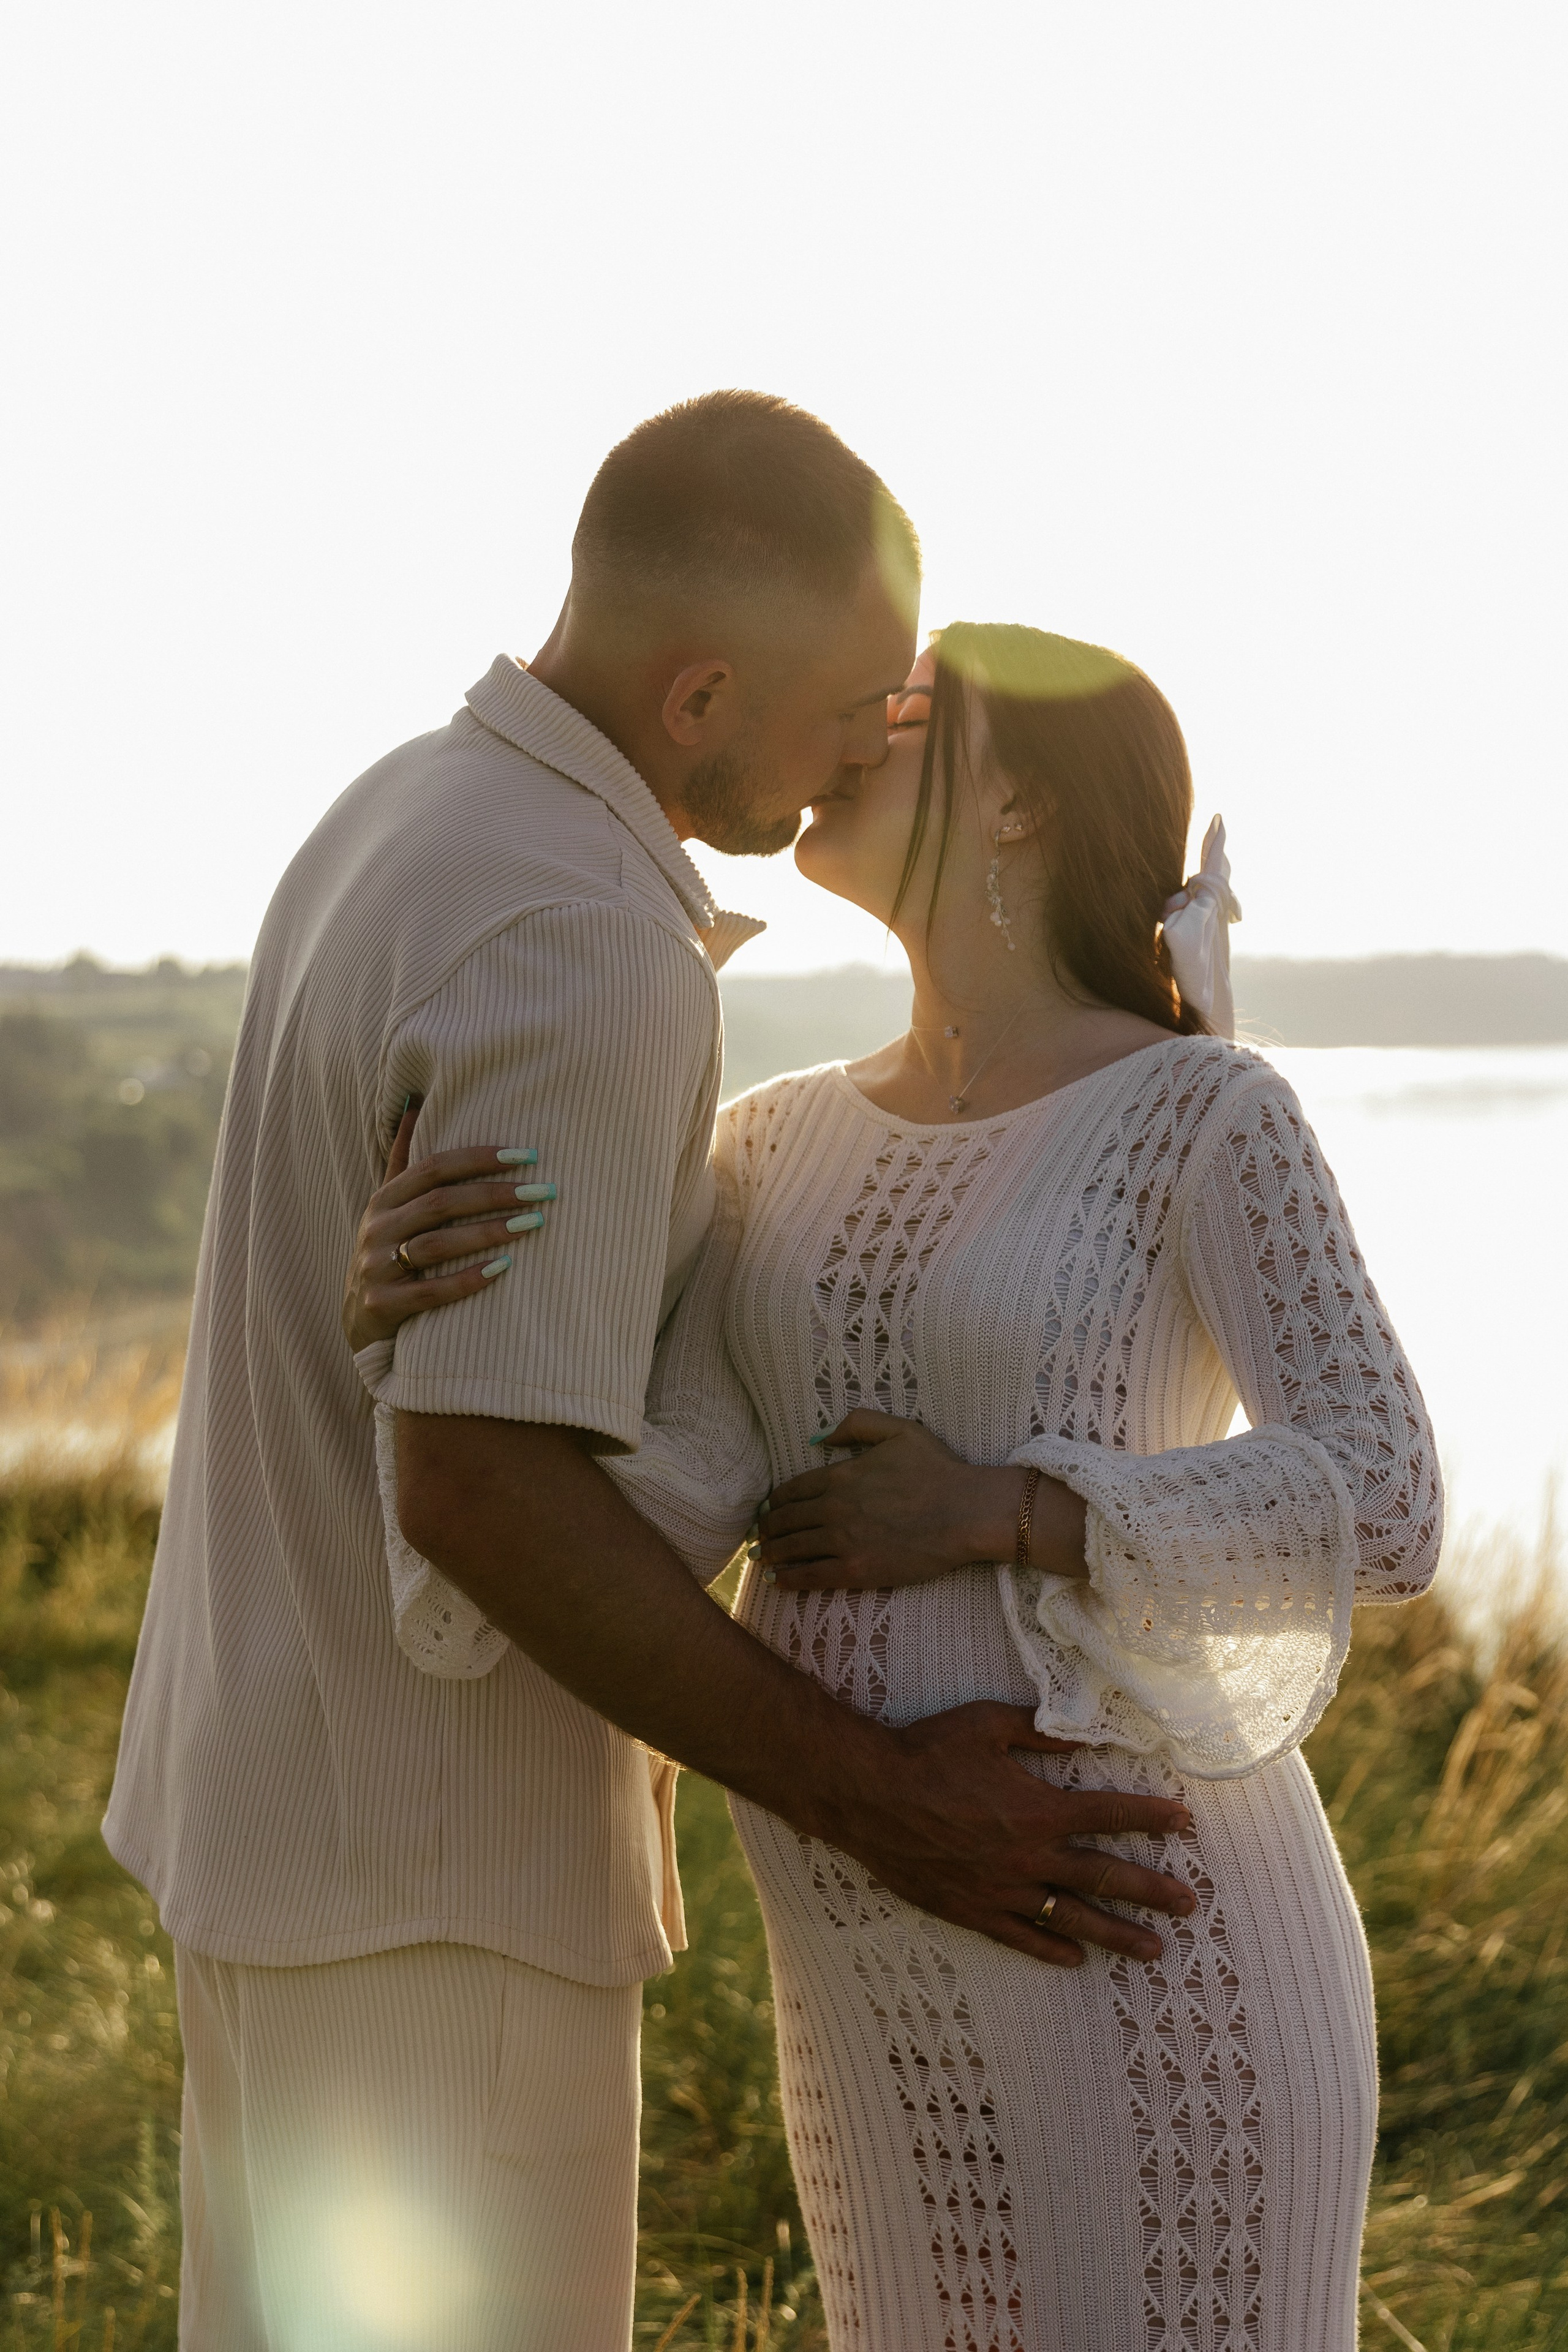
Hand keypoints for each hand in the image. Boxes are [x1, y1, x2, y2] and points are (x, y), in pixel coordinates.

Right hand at [340, 1100, 556, 1350]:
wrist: (358, 1318)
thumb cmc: (388, 1252)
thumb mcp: (389, 1206)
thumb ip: (404, 1160)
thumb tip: (414, 1101)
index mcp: (383, 1200)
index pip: (433, 1168)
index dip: (479, 1158)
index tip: (526, 1156)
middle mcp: (376, 1229)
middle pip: (440, 1203)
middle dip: (494, 1194)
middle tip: (542, 1192)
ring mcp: (375, 1268)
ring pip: (436, 1245)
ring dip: (487, 1232)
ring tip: (532, 1224)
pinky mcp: (383, 1305)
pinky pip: (430, 1291)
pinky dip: (466, 1279)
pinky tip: (502, 1268)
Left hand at [755, 1409, 1087, 1589]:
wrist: (967, 1512)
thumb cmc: (938, 1470)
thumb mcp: (899, 1430)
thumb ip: (856, 1424)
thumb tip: (818, 1437)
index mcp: (841, 1475)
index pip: (791, 1490)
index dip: (774, 1503)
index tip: (768, 1511)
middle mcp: (835, 1507)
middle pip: (785, 1521)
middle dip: (767, 1530)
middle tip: (760, 1538)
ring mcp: (843, 1540)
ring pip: (793, 1549)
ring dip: (772, 1554)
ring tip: (764, 1559)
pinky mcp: (856, 1570)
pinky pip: (810, 1576)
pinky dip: (789, 1579)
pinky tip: (778, 1581)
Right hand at [833, 1700, 1197, 1967]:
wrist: (868, 1794)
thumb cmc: (927, 1751)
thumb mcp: (987, 1724)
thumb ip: (1039, 1729)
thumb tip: (1083, 1733)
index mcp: (1038, 1808)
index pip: (1109, 1813)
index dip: (1150, 1815)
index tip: (1184, 1819)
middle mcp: (1029, 1855)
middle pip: (1104, 1876)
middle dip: (1152, 1890)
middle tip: (1189, 1905)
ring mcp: (1002, 1889)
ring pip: (1071, 1917)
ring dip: (1116, 1934)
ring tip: (1153, 1951)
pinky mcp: (972, 1909)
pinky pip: (1020, 1937)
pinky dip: (1051, 1950)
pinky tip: (1075, 1960)